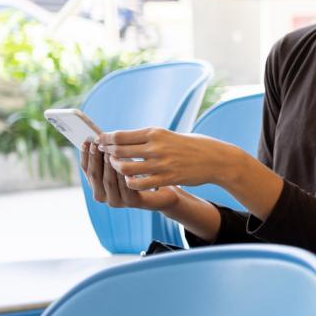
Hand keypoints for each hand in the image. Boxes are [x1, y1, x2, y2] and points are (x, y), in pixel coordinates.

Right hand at [81, 139, 185, 213]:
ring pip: (108, 181)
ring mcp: (117, 200)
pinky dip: (124, 176)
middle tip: (97, 145)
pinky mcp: (132, 202)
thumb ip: (112, 152)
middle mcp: (104, 194)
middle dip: (95, 159)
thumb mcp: (125, 159)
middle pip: (95, 175)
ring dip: (108, 166)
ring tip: (109, 151)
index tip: (86, 142)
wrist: (166, 188)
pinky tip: (125, 165)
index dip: (85, 156)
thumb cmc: (142, 170)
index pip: (86, 169)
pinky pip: (126, 188)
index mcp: (98, 183)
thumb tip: (99, 136)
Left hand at [99, 128, 244, 191]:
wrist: (216, 159)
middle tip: (104, 155)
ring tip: (117, 168)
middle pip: (119, 151)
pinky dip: (130, 182)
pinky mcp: (168, 178)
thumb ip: (147, 138)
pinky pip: (139, 183)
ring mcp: (162, 164)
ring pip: (126, 168)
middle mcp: (157, 147)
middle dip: (107, 154)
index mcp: (156, 133)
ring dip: (117, 169)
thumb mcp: (168, 136)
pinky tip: (130, 180)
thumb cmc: (190, 146)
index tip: (100, 142)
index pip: (120, 136)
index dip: (105, 140)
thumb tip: (121, 140)